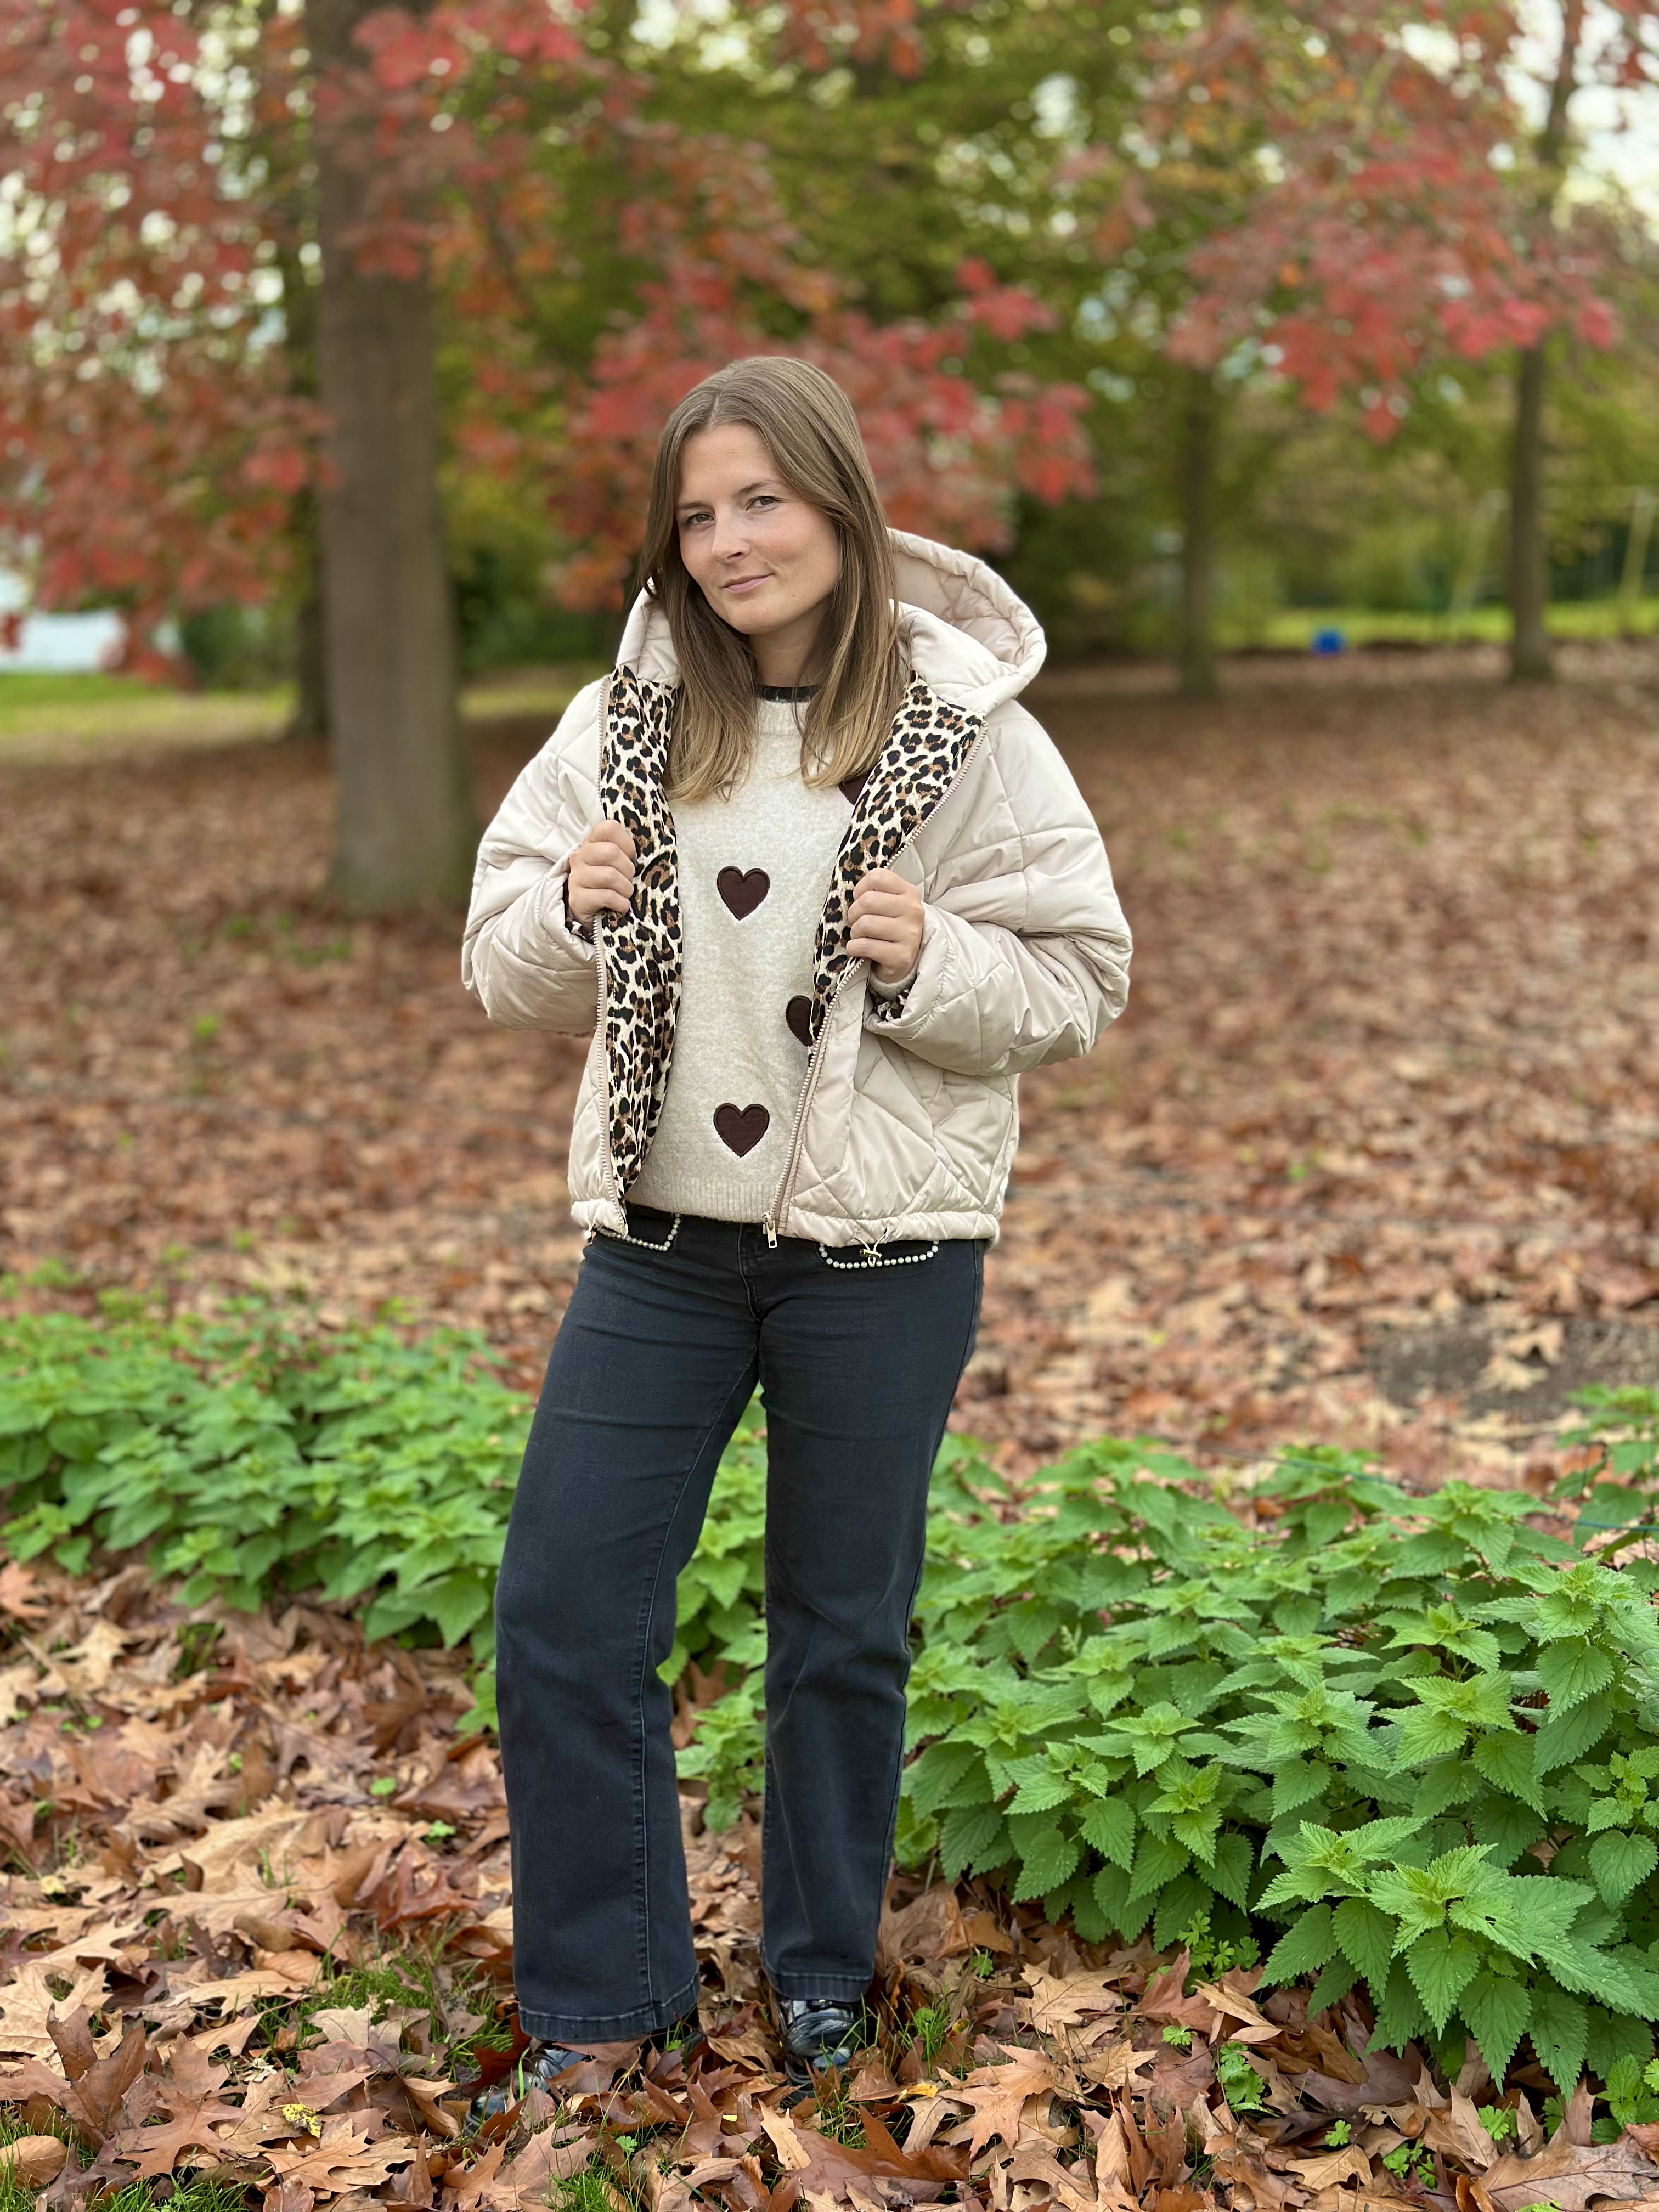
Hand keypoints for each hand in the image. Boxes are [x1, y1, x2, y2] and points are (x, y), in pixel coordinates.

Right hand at [568, 820, 635, 924]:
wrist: (592, 913)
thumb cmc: (610, 885)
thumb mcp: (617, 864)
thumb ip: (625, 852)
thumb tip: (647, 852)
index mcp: (591, 842)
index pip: (609, 827)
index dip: (626, 843)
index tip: (630, 857)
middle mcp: (580, 856)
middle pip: (611, 852)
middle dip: (628, 869)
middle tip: (628, 880)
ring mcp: (576, 877)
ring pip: (609, 875)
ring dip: (625, 889)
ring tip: (625, 894)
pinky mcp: (577, 899)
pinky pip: (607, 896)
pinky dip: (620, 903)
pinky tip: (621, 906)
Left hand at [848, 868, 922, 985]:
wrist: (903, 961)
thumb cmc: (889, 928)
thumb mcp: (889, 904)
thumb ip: (875, 893)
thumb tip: (849, 893)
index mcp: (909, 892)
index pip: (877, 877)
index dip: (860, 889)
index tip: (860, 900)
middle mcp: (913, 910)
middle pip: (867, 901)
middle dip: (854, 914)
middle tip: (857, 923)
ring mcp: (910, 934)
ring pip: (865, 924)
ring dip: (854, 933)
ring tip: (860, 937)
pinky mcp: (902, 956)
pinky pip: (865, 946)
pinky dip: (854, 948)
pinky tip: (858, 950)